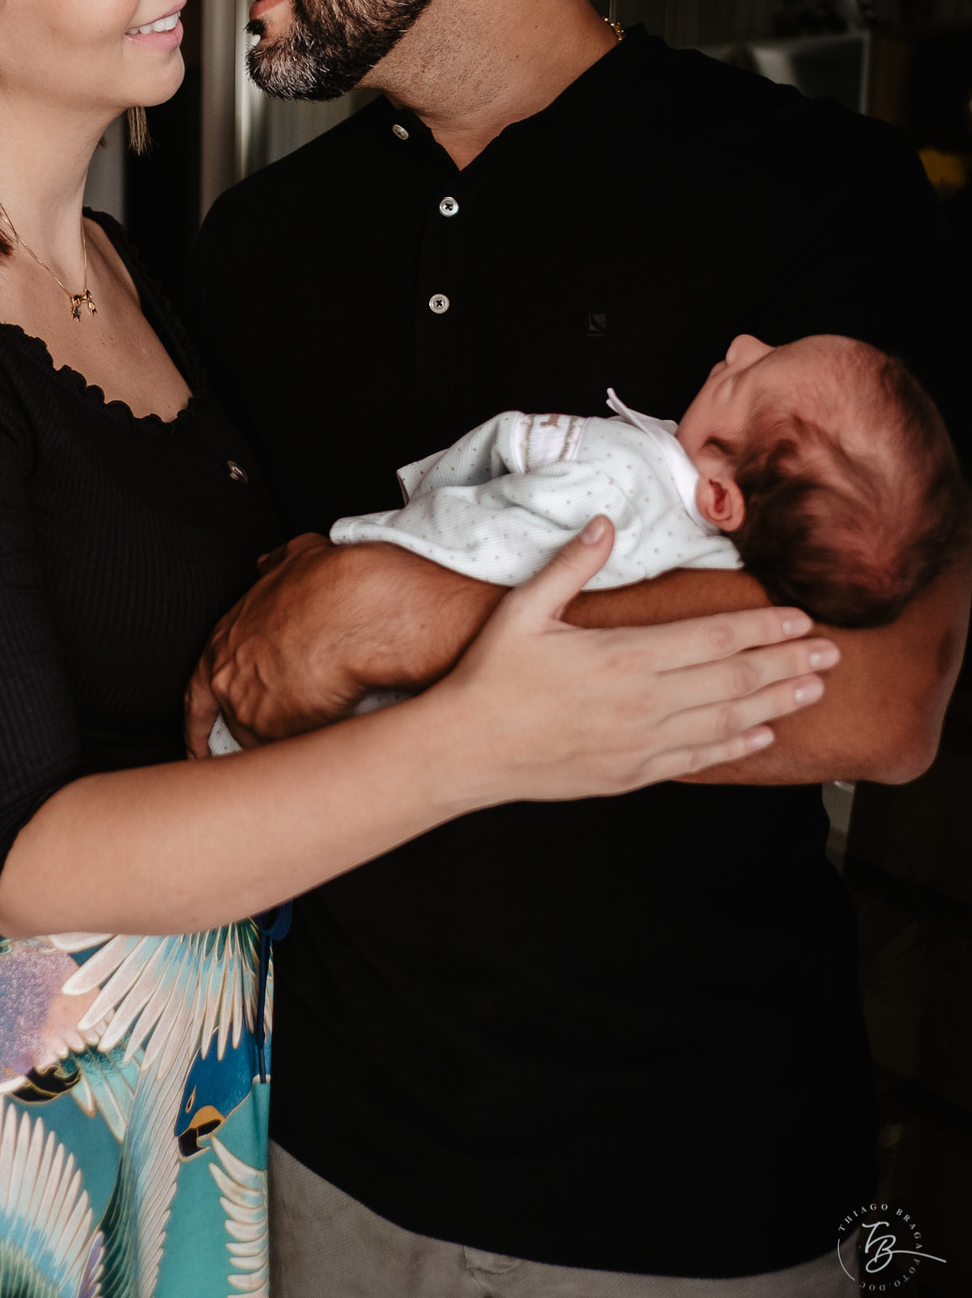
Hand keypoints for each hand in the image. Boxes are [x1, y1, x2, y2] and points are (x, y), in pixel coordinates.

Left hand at [184, 534, 499, 756]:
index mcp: (226, 638)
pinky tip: (314, 757)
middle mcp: (228, 676)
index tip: (199, 728)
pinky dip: (298, 755)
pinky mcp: (279, 734)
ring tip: (296, 752)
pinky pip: (284, 753)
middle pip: (224, 718)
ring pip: (255, 739)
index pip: (200, 684)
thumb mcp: (298, 557)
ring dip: (273, 743)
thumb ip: (276, 565)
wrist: (363, 611)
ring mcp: (250, 709)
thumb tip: (268, 564)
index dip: (201, 709)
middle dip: (234, 734)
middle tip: (234, 758)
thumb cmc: (337, 583)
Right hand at [429, 517, 839, 803]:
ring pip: (727, 720)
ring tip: (814, 689)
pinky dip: (736, 744)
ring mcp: (642, 744)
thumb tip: (606, 522)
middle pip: (734, 678)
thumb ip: (571, 565)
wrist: (465, 751)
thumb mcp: (524, 609)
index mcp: (624, 656)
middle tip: (833, 652)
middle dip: (788, 663)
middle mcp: (644, 703)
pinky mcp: (632, 775)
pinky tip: (762, 734)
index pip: (714, 638)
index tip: (800, 619)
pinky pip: (698, 758)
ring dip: (776, 702)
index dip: (763, 628)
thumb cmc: (491, 677)